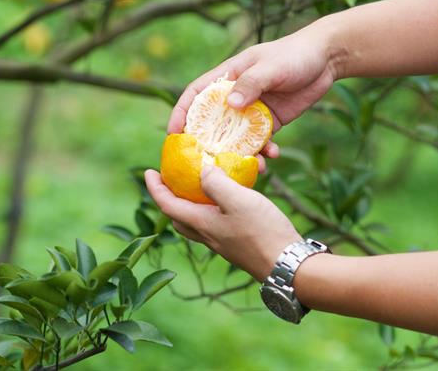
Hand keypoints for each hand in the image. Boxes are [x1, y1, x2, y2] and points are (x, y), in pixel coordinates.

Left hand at [144, 167, 300, 279]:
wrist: (288, 266)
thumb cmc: (262, 232)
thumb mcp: (238, 200)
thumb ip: (216, 183)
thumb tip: (202, 171)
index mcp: (201, 224)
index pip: (168, 205)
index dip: (155, 188)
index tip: (148, 172)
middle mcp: (208, 236)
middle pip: (179, 218)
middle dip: (171, 199)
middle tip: (174, 181)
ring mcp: (224, 243)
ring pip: (198, 223)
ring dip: (193, 204)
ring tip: (203, 186)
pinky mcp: (239, 245)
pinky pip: (217, 224)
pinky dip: (215, 209)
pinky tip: (232, 199)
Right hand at [167, 21, 341, 157]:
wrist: (326, 58)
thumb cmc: (294, 54)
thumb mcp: (271, 67)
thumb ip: (251, 84)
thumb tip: (229, 105)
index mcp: (229, 77)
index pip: (197, 95)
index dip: (182, 113)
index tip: (173, 134)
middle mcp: (236, 96)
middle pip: (213, 122)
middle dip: (206, 143)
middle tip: (203, 162)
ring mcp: (253, 110)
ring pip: (237, 137)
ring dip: (239, 153)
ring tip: (247, 165)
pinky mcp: (271, 121)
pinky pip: (261, 141)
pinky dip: (264, 151)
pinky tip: (272, 157)